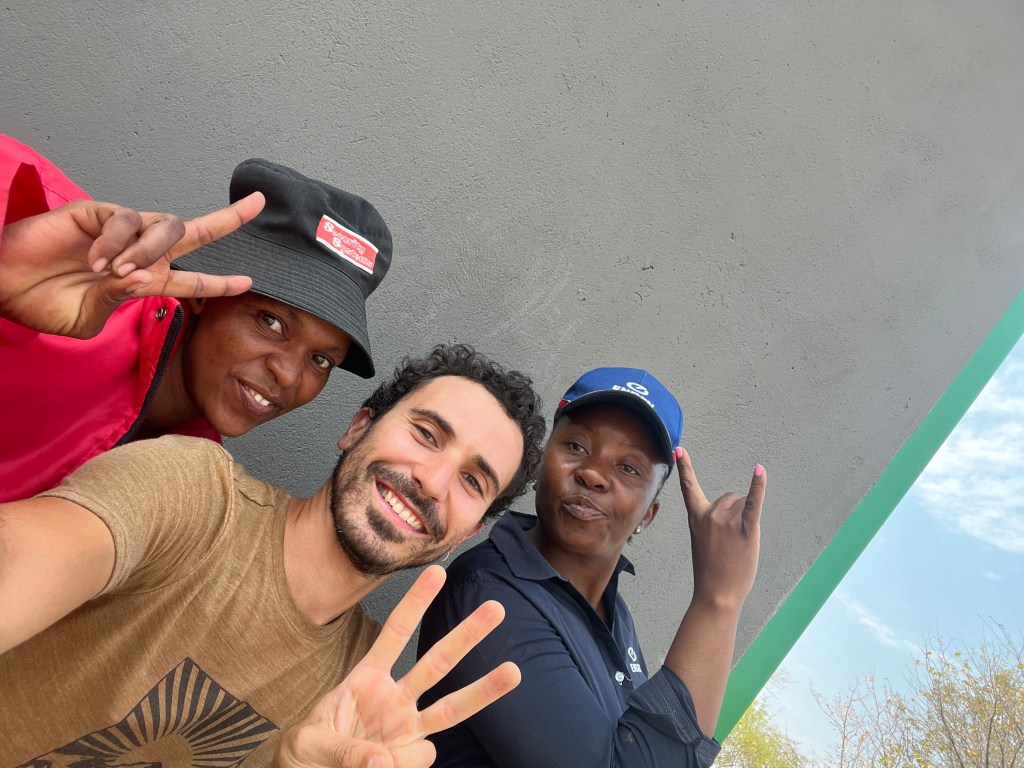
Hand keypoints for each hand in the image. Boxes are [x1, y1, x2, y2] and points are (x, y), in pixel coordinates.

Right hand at [0, 192, 263, 337]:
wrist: (4, 287)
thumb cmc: (43, 304)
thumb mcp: (87, 319)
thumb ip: (116, 301)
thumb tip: (142, 279)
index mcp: (145, 281)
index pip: (192, 281)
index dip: (220, 282)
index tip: (249, 281)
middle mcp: (140, 253)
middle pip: (194, 232)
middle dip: (229, 218)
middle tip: (258, 203)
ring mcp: (121, 231)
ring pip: (166, 226)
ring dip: (150, 250)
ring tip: (116, 273)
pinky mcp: (97, 214)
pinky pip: (124, 219)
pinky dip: (116, 242)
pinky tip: (95, 261)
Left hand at [275, 565, 520, 767]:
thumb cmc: (307, 752)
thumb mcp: (310, 743)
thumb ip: (344, 751)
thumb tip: (384, 761)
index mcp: (366, 679)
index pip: (395, 634)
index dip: (415, 604)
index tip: (437, 573)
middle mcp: (395, 699)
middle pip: (437, 662)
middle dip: (467, 635)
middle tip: (496, 608)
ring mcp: (407, 728)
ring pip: (451, 708)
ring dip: (484, 689)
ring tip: (513, 671)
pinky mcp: (409, 756)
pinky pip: (420, 757)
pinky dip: (403, 763)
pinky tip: (379, 766)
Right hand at [677, 448, 764, 611]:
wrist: (716, 594)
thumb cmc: (711, 571)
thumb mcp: (703, 541)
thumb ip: (712, 521)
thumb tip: (737, 505)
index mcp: (696, 517)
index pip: (689, 487)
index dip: (684, 467)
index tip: (678, 449)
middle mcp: (710, 514)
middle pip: (732, 498)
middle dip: (736, 515)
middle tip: (729, 543)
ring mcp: (727, 521)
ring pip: (745, 504)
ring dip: (747, 521)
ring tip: (739, 545)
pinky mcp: (746, 528)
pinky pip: (754, 502)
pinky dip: (758, 485)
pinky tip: (759, 470)